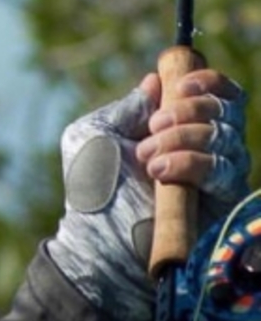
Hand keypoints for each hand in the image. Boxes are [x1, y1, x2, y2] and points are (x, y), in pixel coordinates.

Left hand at [49, 68, 249, 320]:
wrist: (97, 240)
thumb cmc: (93, 187)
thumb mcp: (97, 134)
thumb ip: (127, 107)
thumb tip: (154, 80)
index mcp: (178, 126)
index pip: (216, 94)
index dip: (208, 82)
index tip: (180, 84)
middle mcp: (205, 147)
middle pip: (227, 110)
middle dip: (189, 111)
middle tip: (152, 129)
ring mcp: (216, 176)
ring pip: (226, 138)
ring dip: (184, 139)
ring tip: (147, 159)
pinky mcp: (222, 203)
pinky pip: (225, 171)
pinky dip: (191, 163)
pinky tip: (160, 171)